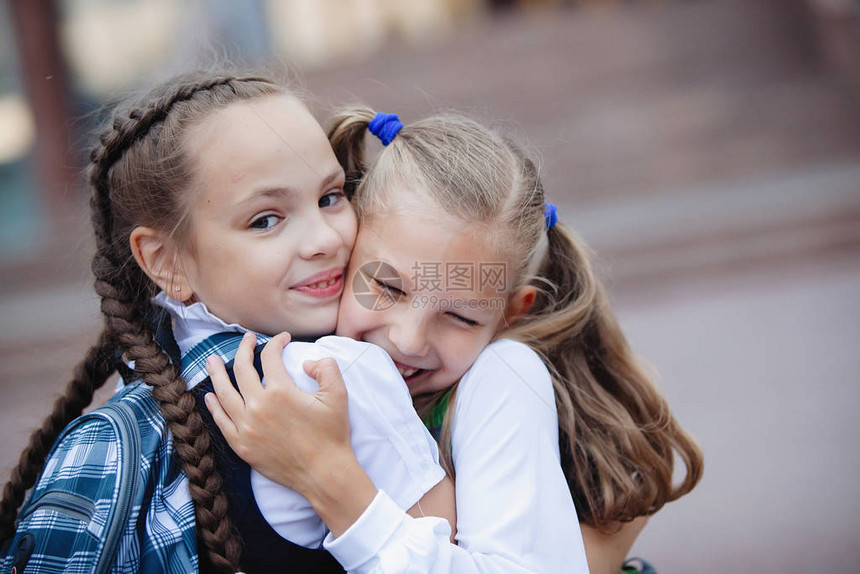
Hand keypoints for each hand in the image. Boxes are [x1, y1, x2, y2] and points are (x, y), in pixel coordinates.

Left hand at [204, 332, 375, 534]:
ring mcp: (247, 427)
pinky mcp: (242, 446)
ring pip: (224, 393)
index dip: (276, 342)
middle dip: (243, 349)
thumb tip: (307, 362)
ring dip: (217, 373)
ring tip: (211, 361)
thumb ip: (326, 368)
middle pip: (242, 369)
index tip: (282, 339)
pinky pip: (222, 422)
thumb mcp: (338, 395)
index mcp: (281, 391)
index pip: (270, 356)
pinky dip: (214, 407)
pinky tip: (210, 396)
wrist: (324, 473)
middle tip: (246, 339)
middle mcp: (259, 406)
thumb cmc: (332, 434)